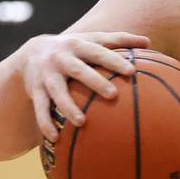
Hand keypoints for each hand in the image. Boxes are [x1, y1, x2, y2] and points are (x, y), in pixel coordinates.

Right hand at [19, 32, 150, 140]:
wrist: (31, 53)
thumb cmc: (74, 49)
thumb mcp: (92, 40)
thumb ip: (118, 40)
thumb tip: (148, 42)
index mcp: (78, 45)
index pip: (99, 52)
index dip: (114, 60)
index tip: (132, 71)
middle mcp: (61, 59)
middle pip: (79, 70)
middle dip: (95, 82)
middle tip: (113, 95)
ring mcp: (47, 75)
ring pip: (57, 92)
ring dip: (68, 106)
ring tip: (82, 122)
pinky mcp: (34, 90)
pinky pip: (40, 108)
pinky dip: (45, 123)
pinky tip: (55, 138)